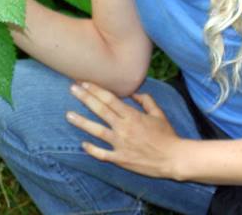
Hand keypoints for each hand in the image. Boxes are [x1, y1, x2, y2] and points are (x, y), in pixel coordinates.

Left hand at [66, 81, 182, 178]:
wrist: (173, 159)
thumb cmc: (167, 135)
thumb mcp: (159, 114)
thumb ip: (146, 101)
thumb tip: (134, 93)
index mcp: (132, 115)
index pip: (110, 99)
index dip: (96, 90)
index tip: (84, 82)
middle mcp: (123, 128)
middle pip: (100, 110)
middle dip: (85, 98)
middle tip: (72, 88)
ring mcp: (120, 144)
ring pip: (97, 131)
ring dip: (82, 122)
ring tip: (68, 114)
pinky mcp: (120, 159)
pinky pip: (102, 154)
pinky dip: (92, 150)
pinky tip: (83, 144)